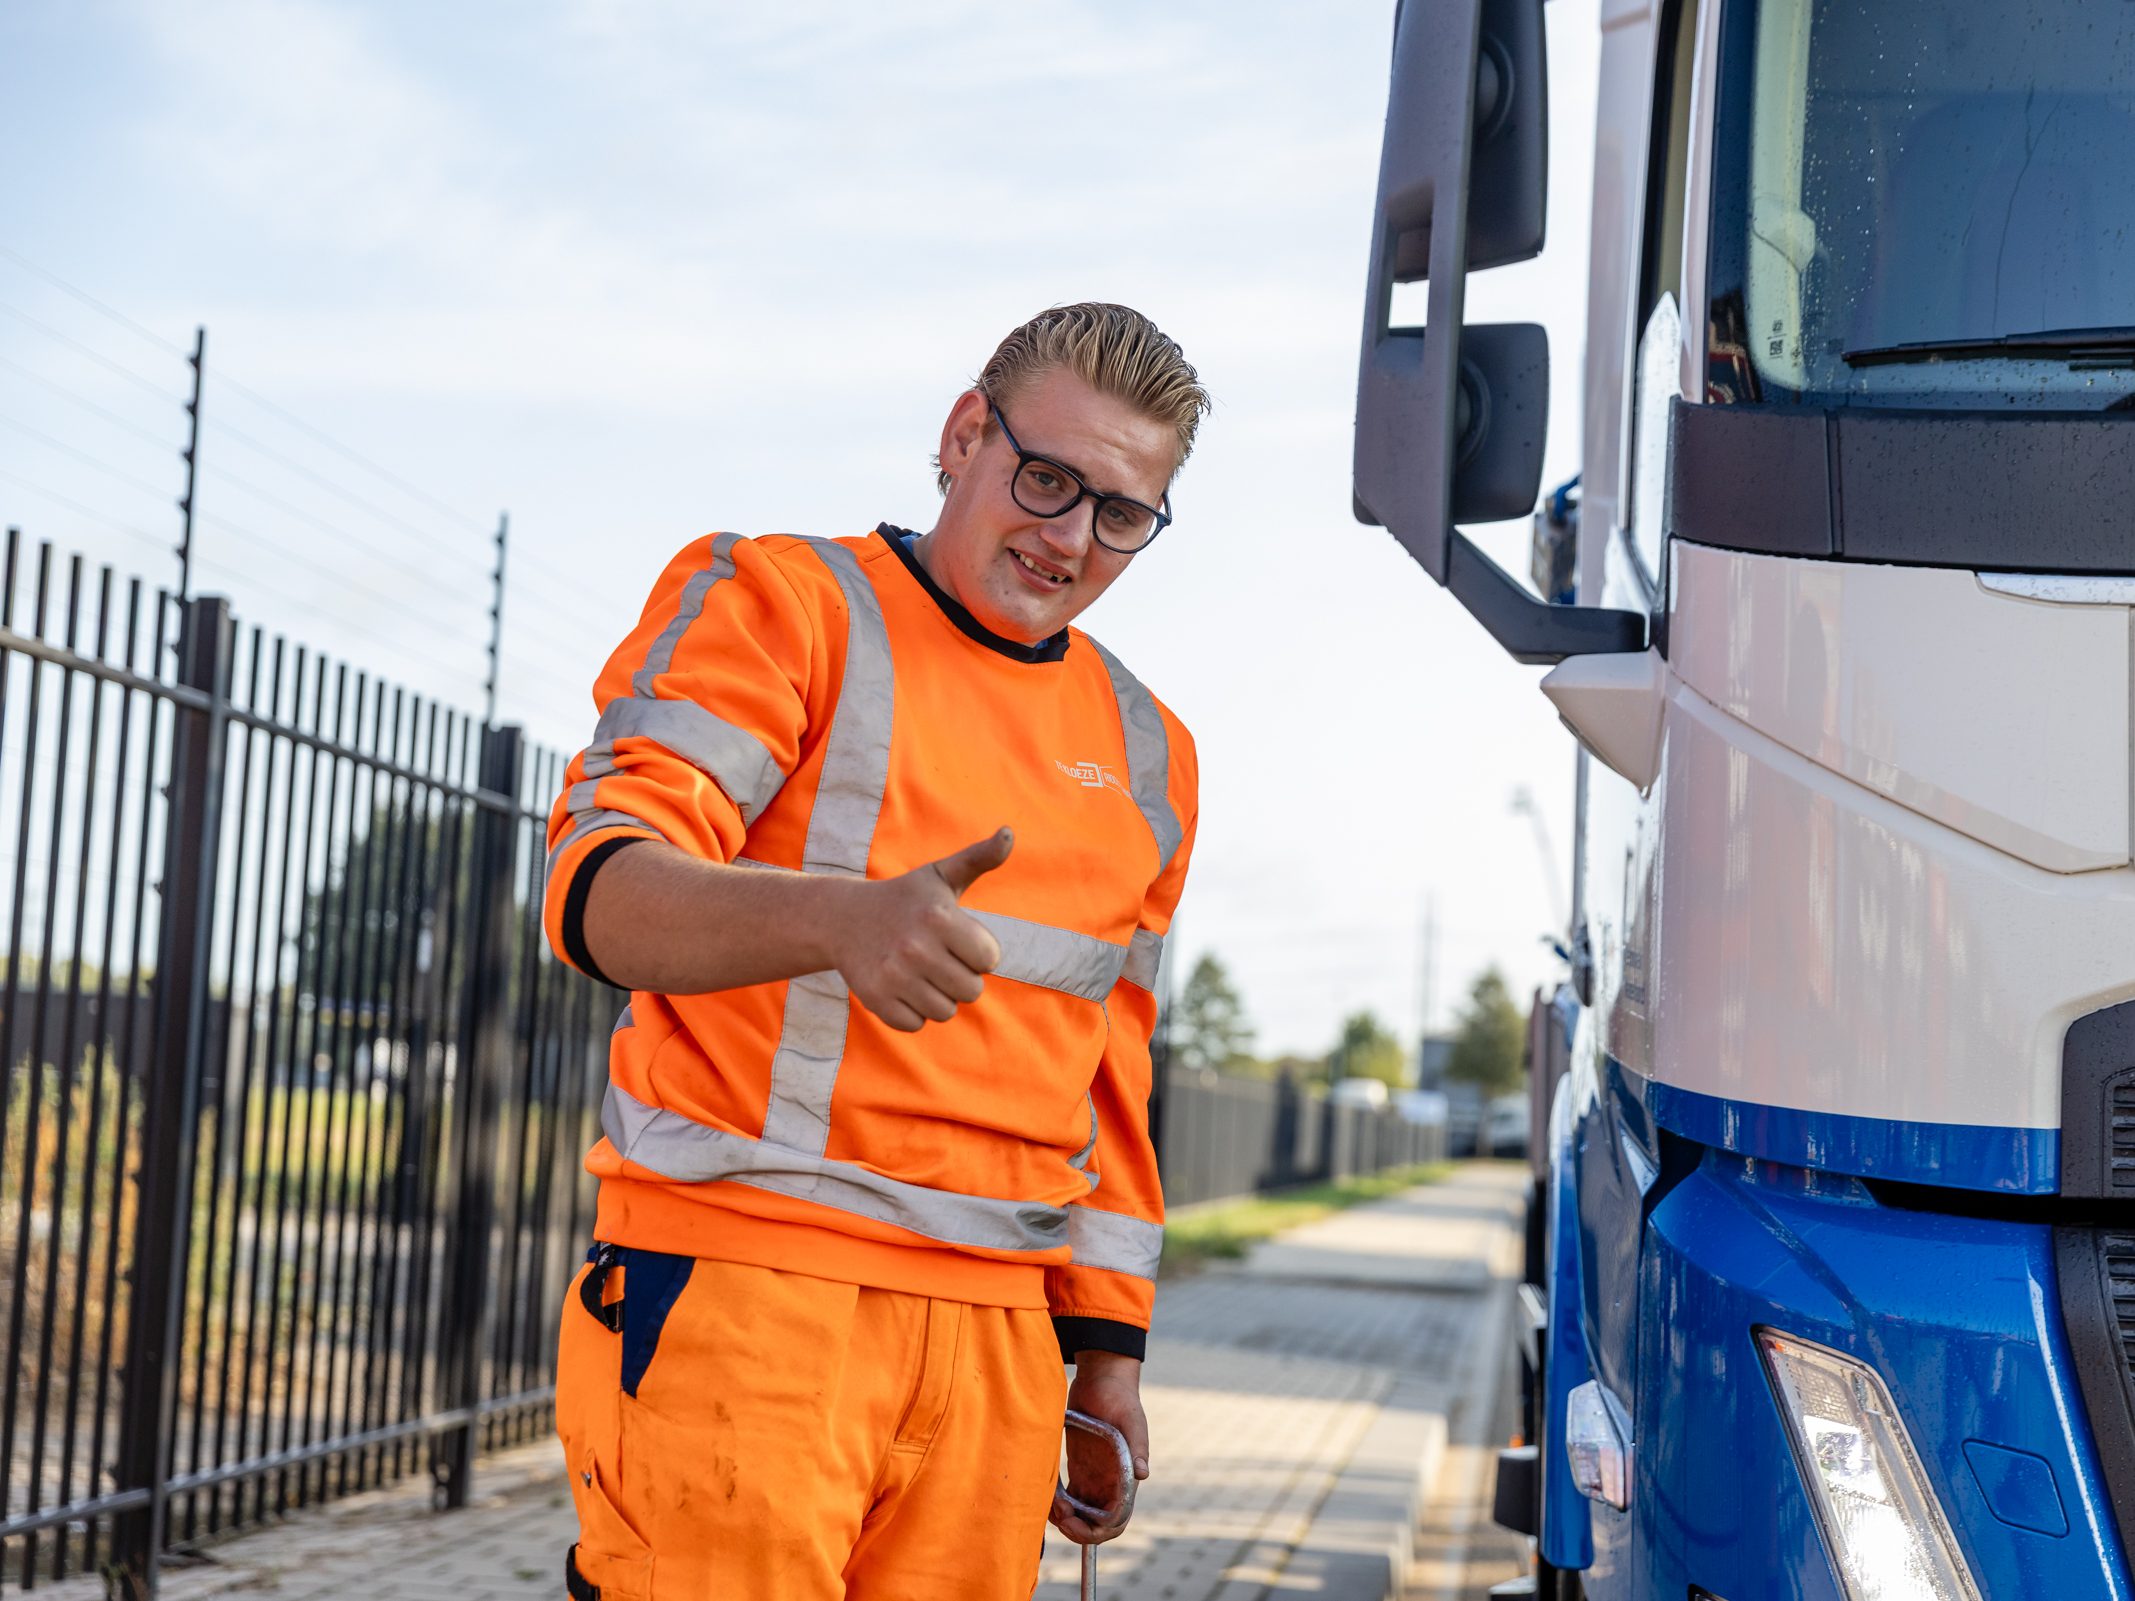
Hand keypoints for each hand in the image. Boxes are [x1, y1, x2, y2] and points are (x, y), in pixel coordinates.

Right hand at [834, 829, 1010, 1031]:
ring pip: (945, 1012)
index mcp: (939, 917)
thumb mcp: (941, 875)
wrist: (842, 919)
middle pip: (971, 991)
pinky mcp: (876, 999)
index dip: (978, 952)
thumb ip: (979, 858)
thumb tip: (1009, 832)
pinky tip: (901, 986)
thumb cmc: (905, 898)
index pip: (990, 960)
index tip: (958, 939)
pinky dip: (913, 1011)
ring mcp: (893, 976)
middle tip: (938, 958)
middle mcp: (915, 948)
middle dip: (961, 977)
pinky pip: (916, 1024)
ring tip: (920, 972)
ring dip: (939, 997)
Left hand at [1050, 1352, 1148, 1545]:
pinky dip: (1055, 1503)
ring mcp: (1093, 1477)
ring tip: (1049, 1503)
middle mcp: (1109, 1484)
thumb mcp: (1131, 1419)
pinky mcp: (1078, 1468)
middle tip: (1059, 1515)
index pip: (1115, 1520)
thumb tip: (1143, 1475)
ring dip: (1064, 1518)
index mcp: (1124, 1479)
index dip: (1096, 1532)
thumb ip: (1138, 1447)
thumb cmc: (1120, 1396)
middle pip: (1096, 1524)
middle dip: (1076, 1529)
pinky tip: (1045, 1493)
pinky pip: (1067, 1497)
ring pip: (1079, 1514)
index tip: (1073, 1523)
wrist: (1101, 1378)